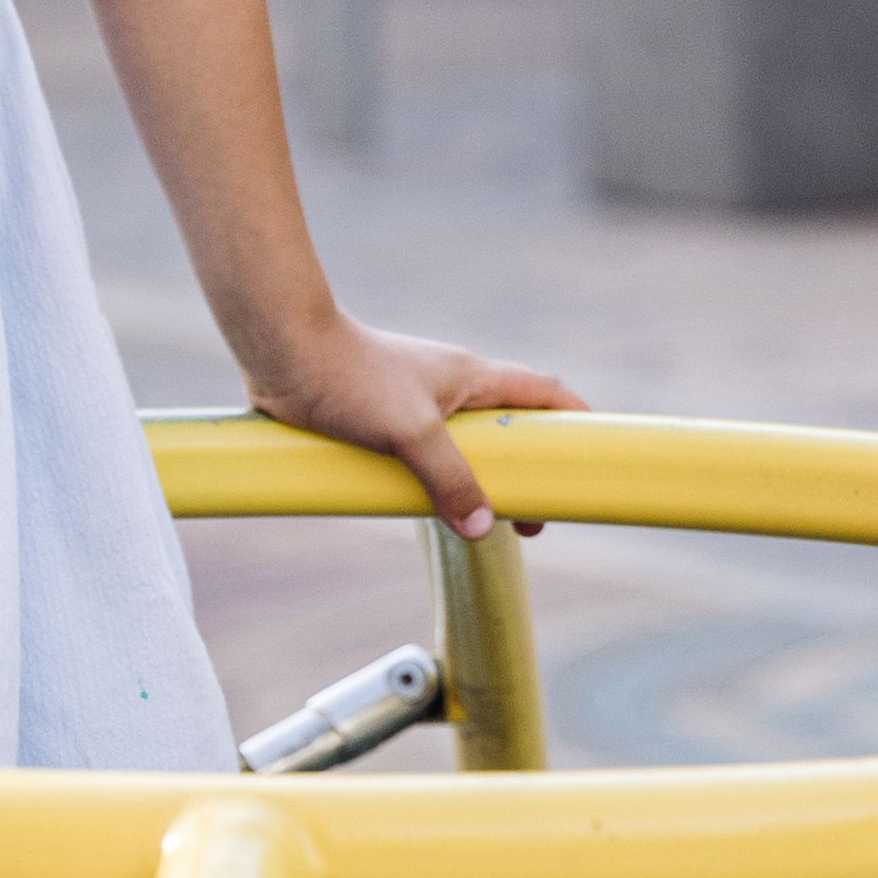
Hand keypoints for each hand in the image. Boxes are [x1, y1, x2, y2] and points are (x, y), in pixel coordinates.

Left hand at [247, 318, 582, 539]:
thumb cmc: (348, 376)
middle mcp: (450, 387)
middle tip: (530, 518)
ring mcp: (415, 402)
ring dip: (476, 480)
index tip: (596, 458)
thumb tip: (486, 526)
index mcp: (472, 377)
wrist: (280, 350)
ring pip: (462, 445)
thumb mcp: (411, 432)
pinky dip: (433, 480)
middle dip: (526, 471)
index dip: (576, 421)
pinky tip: (424, 508)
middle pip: (508, 428)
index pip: (545, 393)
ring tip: (481, 523)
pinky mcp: (379, 418)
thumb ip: (450, 479)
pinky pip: (421, 454)